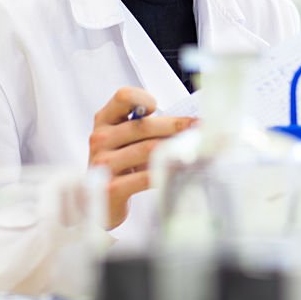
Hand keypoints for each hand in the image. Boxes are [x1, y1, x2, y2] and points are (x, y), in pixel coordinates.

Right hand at [89, 87, 196, 229]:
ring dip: (176, 148)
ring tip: (198, 149)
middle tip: (201, 128)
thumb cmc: (121, 164)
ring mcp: (103, 164)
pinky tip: (182, 171)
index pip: (123, 97)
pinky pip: (145, 177)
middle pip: (143, 126)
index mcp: (104, 120)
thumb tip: (191, 122)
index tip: (159, 106)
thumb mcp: (126, 140)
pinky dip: (167, 173)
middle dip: (177, 126)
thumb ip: (146, 125)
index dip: (143, 97)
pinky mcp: (110, 188)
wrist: (101, 202)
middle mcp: (100, 139)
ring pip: (148, 149)